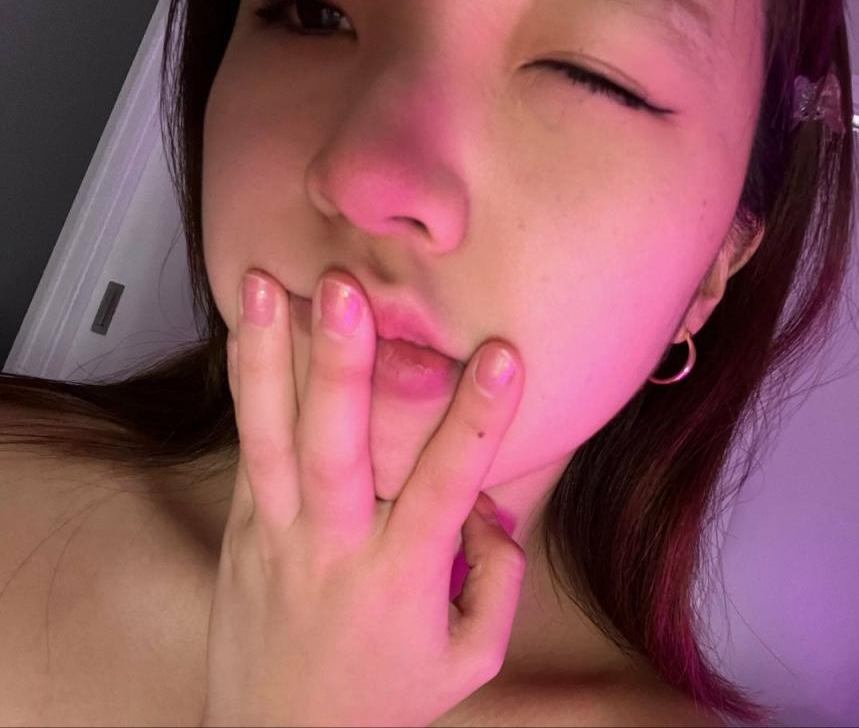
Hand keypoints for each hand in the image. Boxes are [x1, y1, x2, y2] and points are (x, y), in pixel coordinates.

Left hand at [201, 269, 525, 726]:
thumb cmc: (384, 701)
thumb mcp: (469, 658)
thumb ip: (497, 580)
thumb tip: (488, 508)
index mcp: (401, 577)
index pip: (446, 486)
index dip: (479, 419)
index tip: (503, 356)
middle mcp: (333, 548)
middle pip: (335, 448)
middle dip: (342, 364)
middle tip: (347, 293)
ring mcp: (277, 537)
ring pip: (270, 438)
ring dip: (268, 358)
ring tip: (261, 285)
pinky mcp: (242, 534)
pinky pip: (246, 452)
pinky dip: (248, 388)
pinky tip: (248, 333)